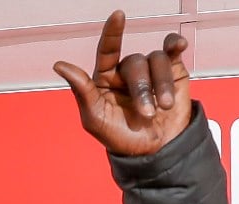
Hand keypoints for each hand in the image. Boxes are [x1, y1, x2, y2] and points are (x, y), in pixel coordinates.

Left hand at [53, 10, 190, 155]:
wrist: (154, 152)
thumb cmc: (120, 137)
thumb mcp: (95, 119)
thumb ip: (81, 90)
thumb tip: (59, 65)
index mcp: (105, 79)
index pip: (107, 50)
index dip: (112, 33)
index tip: (118, 16)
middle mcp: (127, 71)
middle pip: (135, 63)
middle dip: (142, 89)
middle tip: (146, 114)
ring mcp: (150, 70)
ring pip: (156, 60)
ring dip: (161, 85)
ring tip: (164, 107)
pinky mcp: (173, 72)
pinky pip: (172, 50)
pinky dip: (176, 44)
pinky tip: (179, 45)